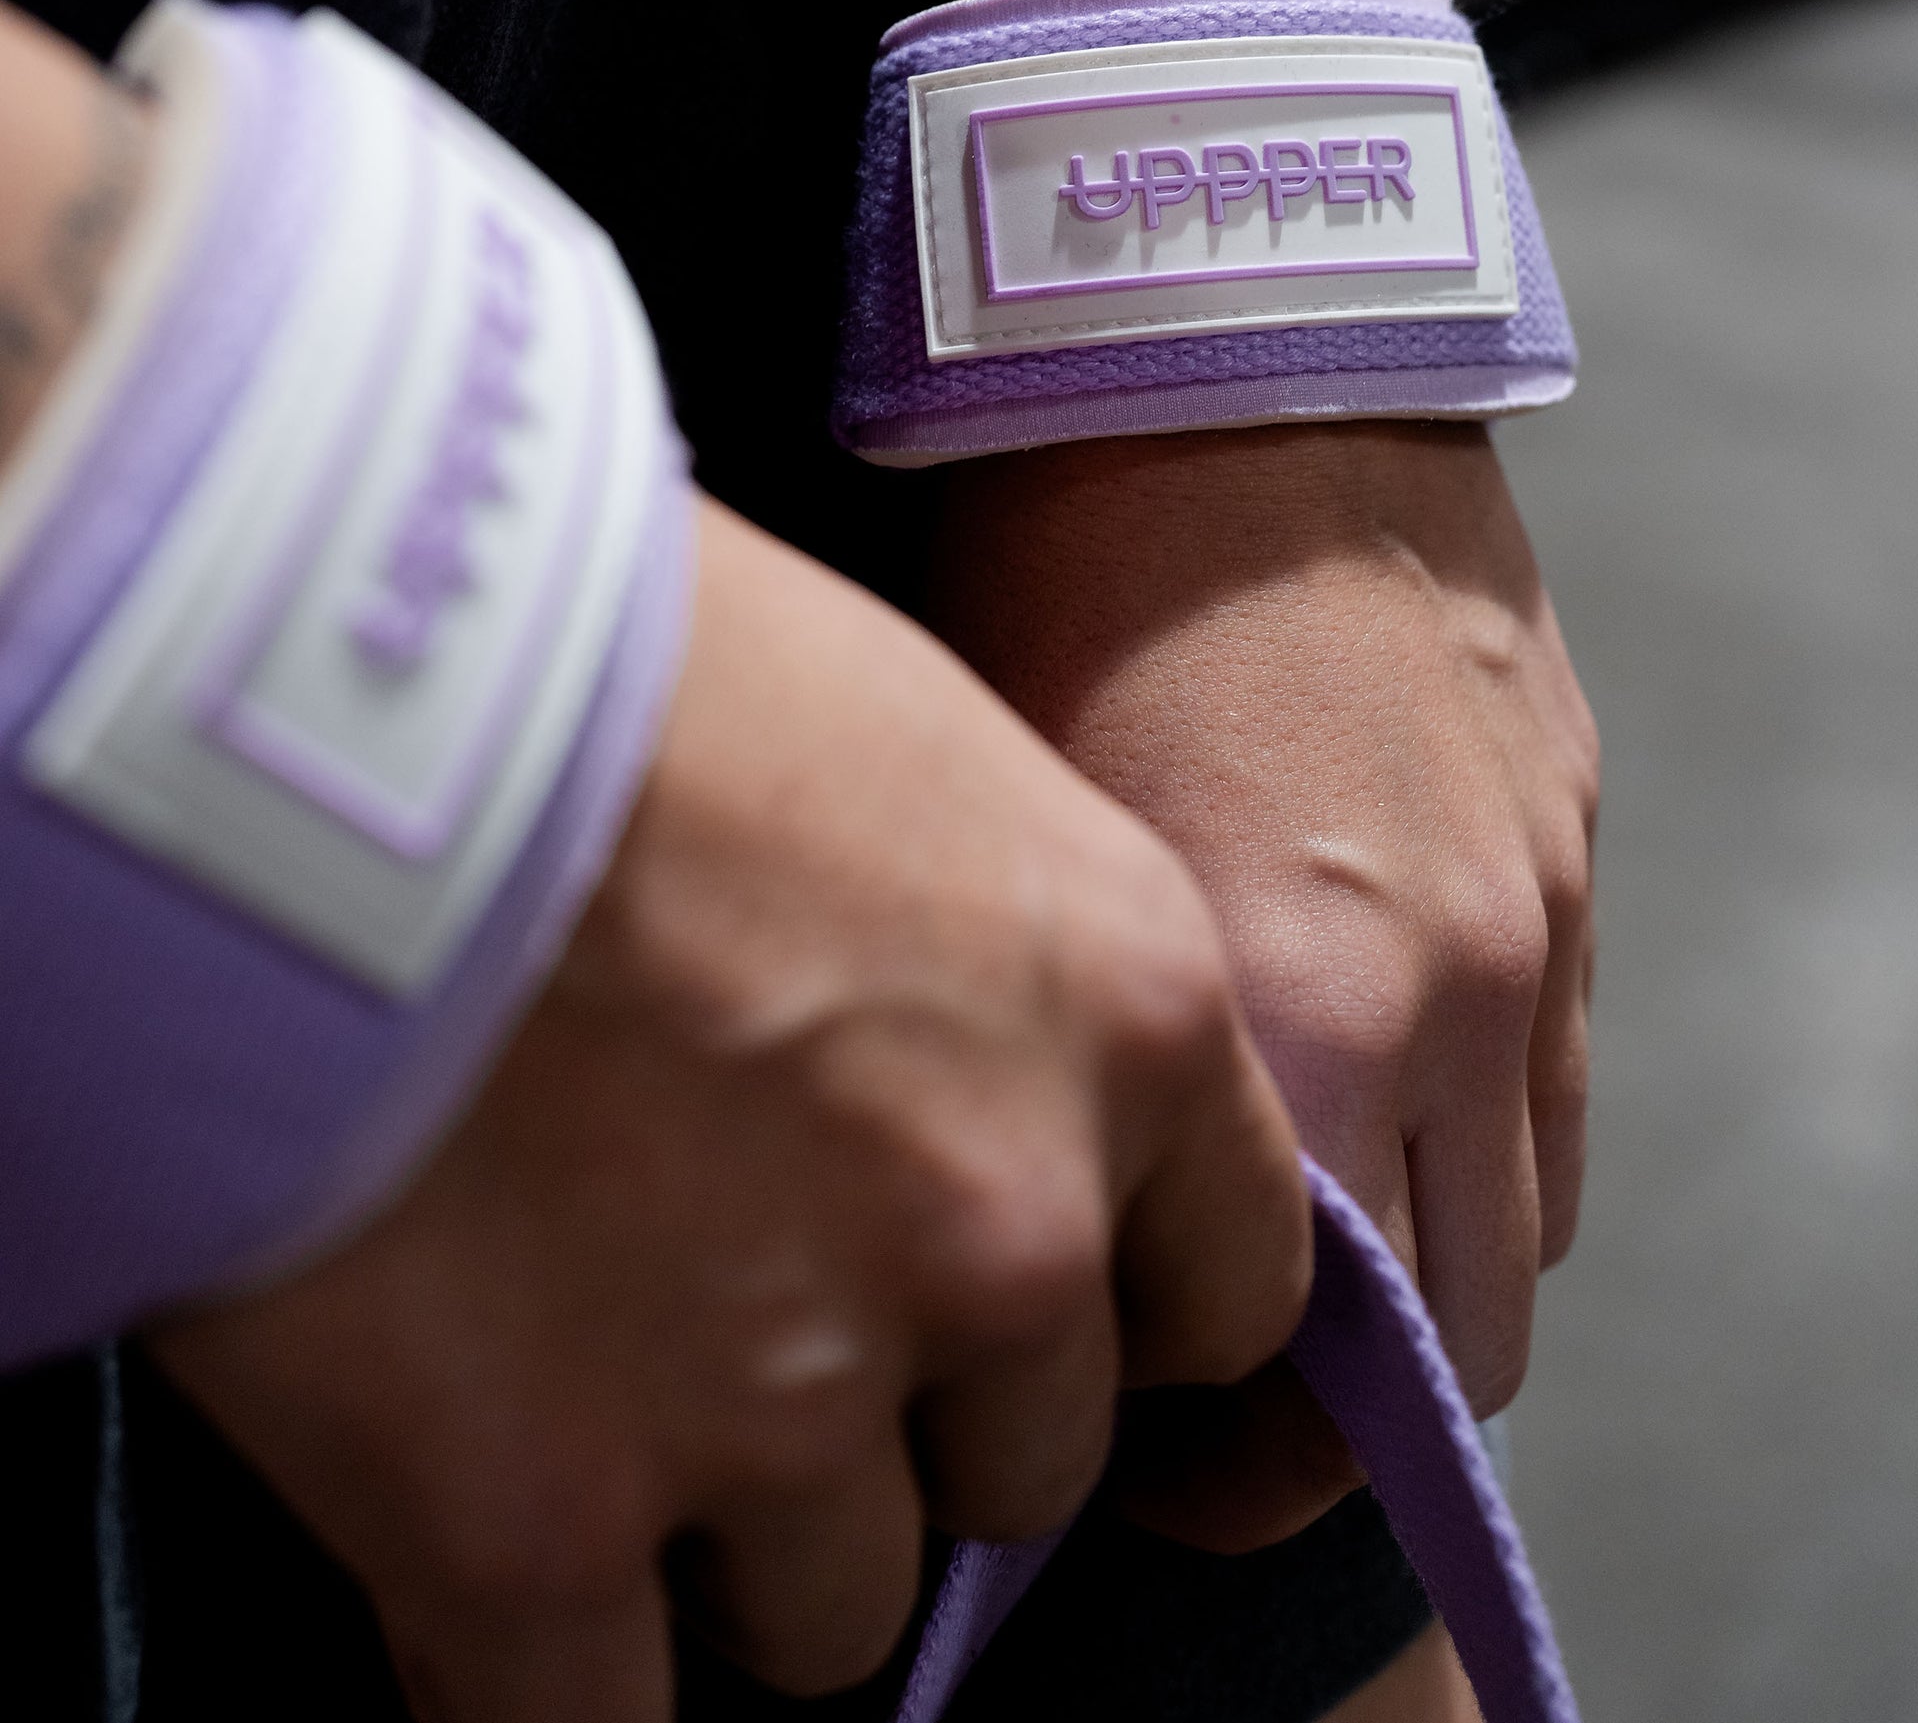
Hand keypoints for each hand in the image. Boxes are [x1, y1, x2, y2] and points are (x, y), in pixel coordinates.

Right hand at [153, 498, 1311, 1722]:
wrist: (339, 683)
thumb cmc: (613, 647)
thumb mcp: (900, 738)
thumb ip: (984, 946)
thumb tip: (930, 1038)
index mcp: (1125, 1017)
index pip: (1232, 1283)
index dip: (1119, 1321)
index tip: (1025, 1319)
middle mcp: (1002, 1227)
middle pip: (1024, 1454)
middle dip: (909, 1416)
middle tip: (753, 1319)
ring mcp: (784, 1396)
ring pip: (830, 1600)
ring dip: (727, 1529)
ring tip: (590, 1381)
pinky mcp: (538, 1523)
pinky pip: (589, 1719)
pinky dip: (545, 1665)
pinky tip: (482, 1554)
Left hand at [932, 422, 1598, 1486]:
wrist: (1235, 352)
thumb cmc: (1061, 577)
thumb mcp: (1021, 841)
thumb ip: (1081, 1066)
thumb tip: (1052, 1208)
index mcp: (1296, 1015)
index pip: (1318, 1376)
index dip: (1225, 1470)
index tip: (1125, 1460)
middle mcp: (1453, 999)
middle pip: (1461, 1345)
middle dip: (1343, 1421)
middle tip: (1204, 1397)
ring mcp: (1541, 920)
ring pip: (1529, 1227)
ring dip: (1425, 1286)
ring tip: (1290, 1255)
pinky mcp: (1575, 841)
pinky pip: (1562, 1079)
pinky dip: (1481, 1147)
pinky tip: (1372, 1100)